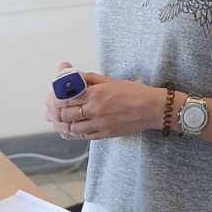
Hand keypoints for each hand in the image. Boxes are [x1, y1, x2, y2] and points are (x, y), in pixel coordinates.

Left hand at [46, 66, 162, 140]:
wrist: (152, 108)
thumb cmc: (133, 92)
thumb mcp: (110, 80)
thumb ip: (90, 78)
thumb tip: (74, 75)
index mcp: (96, 93)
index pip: (66, 97)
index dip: (59, 98)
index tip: (59, 97)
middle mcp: (96, 109)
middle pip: (66, 114)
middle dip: (63, 112)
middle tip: (65, 109)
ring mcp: (100, 123)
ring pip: (74, 128)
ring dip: (71, 123)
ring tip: (75, 118)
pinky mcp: (106, 134)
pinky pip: (86, 136)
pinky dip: (82, 132)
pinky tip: (85, 126)